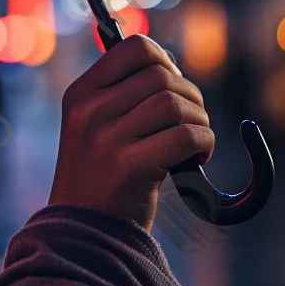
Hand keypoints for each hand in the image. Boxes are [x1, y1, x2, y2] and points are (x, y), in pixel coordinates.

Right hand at [49, 34, 213, 231]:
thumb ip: (122, 94)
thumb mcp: (94, 127)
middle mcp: (89, 110)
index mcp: (80, 93)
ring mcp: (105, 138)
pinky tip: (197, 161)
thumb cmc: (100, 178)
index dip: (164, 60)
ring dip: (200, 121)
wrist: (83, 237)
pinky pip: (185, 136)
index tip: (173, 85)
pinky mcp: (127, 167)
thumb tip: (168, 63)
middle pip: (162, 76)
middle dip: (190, 96)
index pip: (134, 48)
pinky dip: (204, 144)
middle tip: (191, 122)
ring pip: (175, 104)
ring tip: (195, 144)